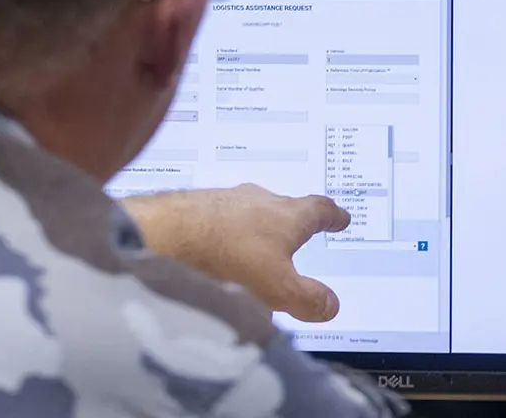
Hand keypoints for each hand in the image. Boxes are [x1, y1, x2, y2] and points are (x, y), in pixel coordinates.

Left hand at [122, 184, 350, 321]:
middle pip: (285, 207)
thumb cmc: (229, 257)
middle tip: (298, 233)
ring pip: (250, 213)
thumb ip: (309, 299)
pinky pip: (219, 221)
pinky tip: (215, 254)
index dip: (333, 216)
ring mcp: (226, 201)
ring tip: (254, 251)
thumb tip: (332, 304)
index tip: (341, 217)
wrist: (165, 233)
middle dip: (292, 222)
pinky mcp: (196, 208)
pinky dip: (224, 236)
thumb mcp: (279, 289)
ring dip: (255, 230)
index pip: (320, 210)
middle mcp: (260, 200)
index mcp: (288, 215)